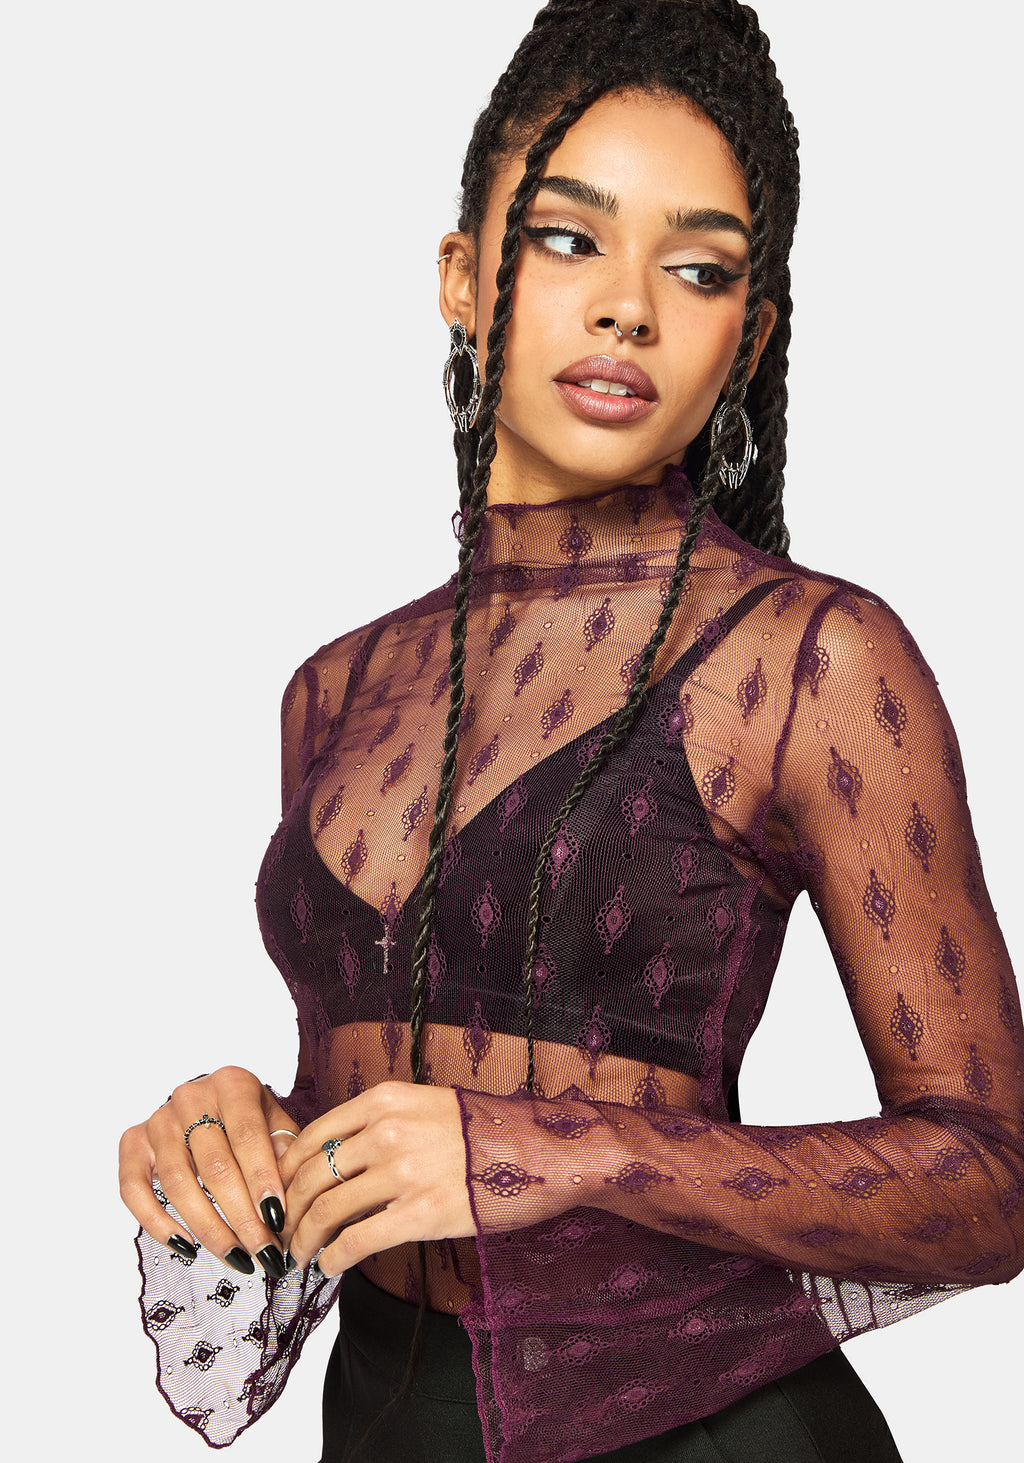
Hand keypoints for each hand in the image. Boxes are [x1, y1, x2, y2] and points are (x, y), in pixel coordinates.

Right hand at [118, 1065, 299, 1277]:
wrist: (208, 1101)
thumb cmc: (248, 1117)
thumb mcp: (275, 1120)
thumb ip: (285, 1150)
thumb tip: (288, 1196)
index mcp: (232, 1083)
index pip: (247, 1135)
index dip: (262, 1179)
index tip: (278, 1219)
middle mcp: (190, 1096)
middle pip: (214, 1166)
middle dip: (242, 1216)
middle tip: (264, 1251)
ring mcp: (158, 1120)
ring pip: (178, 1184)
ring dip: (209, 1228)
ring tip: (237, 1257)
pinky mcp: (132, 1143)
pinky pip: (134, 1190)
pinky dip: (157, 1223)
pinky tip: (186, 1247)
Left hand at [279, 1081, 472, 1275]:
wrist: (538, 1150)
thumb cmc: (481, 1132)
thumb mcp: (424, 1106)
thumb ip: (380, 1124)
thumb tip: (333, 1159)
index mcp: (385, 1100)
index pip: (311, 1136)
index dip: (284, 1171)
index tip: (278, 1192)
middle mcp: (387, 1131)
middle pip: (310, 1175)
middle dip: (287, 1210)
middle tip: (282, 1232)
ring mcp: (404, 1171)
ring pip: (326, 1209)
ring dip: (304, 1238)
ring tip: (300, 1254)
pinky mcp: (422, 1212)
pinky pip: (357, 1240)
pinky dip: (333, 1258)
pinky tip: (329, 1267)